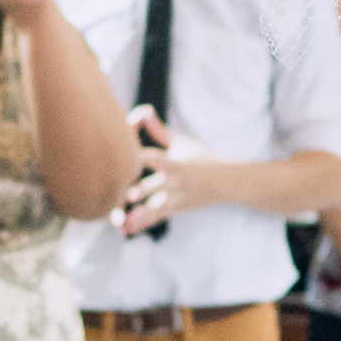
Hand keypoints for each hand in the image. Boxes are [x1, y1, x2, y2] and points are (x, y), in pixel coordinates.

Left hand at [121, 106, 227, 234]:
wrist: (226, 182)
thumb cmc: (201, 158)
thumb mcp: (181, 142)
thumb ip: (158, 130)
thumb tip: (142, 110)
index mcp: (174, 162)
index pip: (153, 158)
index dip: (136, 158)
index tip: (120, 158)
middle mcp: (174, 182)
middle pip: (150, 187)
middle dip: (134, 192)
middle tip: (114, 196)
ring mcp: (175, 198)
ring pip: (152, 208)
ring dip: (137, 215)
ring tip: (120, 222)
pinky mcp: (175, 209)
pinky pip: (156, 218)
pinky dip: (142, 223)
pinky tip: (126, 230)